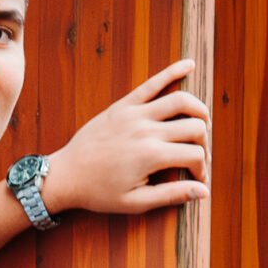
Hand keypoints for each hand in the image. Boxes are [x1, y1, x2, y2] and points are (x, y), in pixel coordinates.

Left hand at [44, 60, 209, 217]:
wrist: (63, 177)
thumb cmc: (97, 193)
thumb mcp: (134, 202)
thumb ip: (170, 195)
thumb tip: (204, 191)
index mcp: (152, 156)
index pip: (194, 155)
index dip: (201, 168)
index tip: (197, 178)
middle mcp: (147, 131)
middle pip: (195, 127)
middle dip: (202, 143)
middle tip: (196, 155)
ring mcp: (135, 114)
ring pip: (182, 101)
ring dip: (198, 111)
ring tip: (201, 123)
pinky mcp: (123, 105)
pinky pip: (152, 83)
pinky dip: (173, 72)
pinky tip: (189, 65)